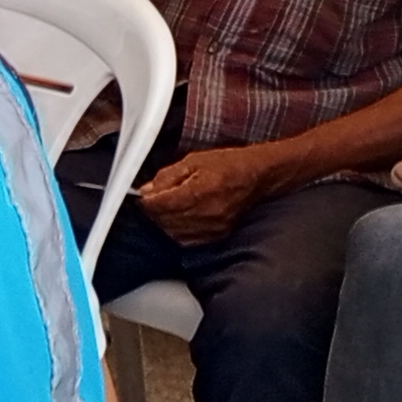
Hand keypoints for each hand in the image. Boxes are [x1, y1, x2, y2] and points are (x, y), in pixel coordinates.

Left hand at [132, 143, 273, 244]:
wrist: (258, 176)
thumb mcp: (194, 160)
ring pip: (173, 233)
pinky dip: (178, 231)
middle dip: (154, 211)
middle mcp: (205, 213)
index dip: (145, 201)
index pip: (159, 205)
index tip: (143, 195)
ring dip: (164, 222)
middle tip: (153, 200)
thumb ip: (167, 176)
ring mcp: (212, 228)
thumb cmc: (229, 164)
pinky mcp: (217, 236)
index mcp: (198, 191)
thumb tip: (147, 190)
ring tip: (166, 208)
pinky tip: (179, 220)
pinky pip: (187, 240)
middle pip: (164, 221)